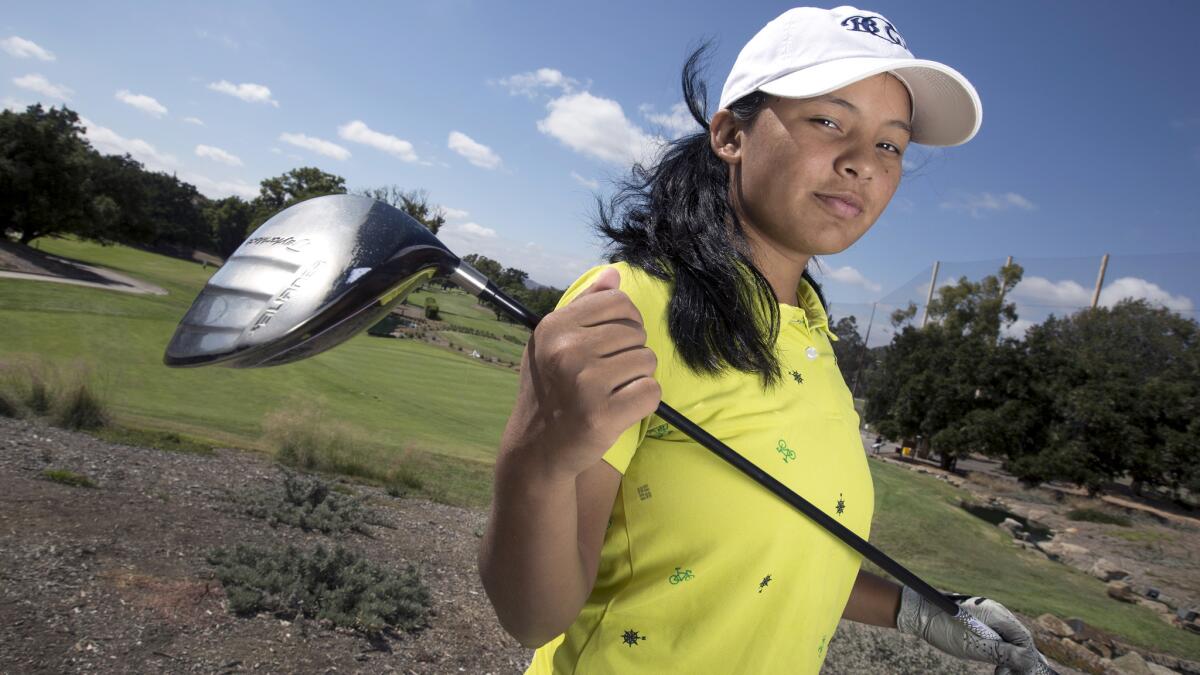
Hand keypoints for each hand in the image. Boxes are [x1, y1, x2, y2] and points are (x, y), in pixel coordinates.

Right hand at [501, 267, 660, 479]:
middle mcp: (566, 350)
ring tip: (611, 392)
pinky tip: (619, 409)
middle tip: (607, 376)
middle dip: (631, 354)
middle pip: (637, 332)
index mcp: (554, 327)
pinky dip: (642, 402)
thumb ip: (584, 306)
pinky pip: (651, 392)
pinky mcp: (603, 414)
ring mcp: (584, 383)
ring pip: (647, 361)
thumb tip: (614, 274)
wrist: (536, 449)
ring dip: (637, 378)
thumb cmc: (550, 390)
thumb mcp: (554, 342)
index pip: (619, 302)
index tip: (613, 344)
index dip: (626, 322)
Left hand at [896, 586, 1051, 673]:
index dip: (1025, 657)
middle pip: (1018, 637)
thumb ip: (1002, 652)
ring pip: (1008, 638)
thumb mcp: (974, 645)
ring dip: (1008, 656)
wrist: (918, 613)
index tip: (1018, 672)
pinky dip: (998, 650)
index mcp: (997, 613)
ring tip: (1000, 670)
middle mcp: (996, 611)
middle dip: (1018, 658)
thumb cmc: (943, 628)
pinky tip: (996, 663)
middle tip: (1004, 673)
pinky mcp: (980, 620)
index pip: (1023, 637)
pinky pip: (997, 636)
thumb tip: (1028, 659)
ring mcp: (988, 615)